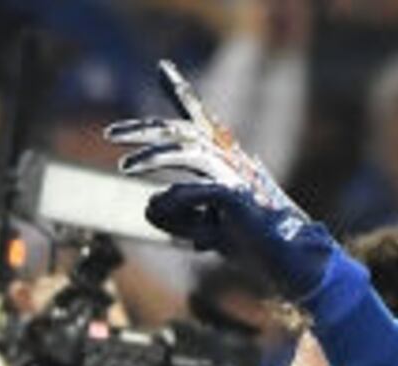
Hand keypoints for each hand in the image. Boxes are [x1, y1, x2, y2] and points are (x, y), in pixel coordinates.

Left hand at [108, 61, 335, 305]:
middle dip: (145, 130)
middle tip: (110, 135)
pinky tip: (159, 208)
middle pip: (183, 132)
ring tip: (125, 167)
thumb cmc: (250, 245)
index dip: (180, 93)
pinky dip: (176, 202)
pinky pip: (198, 192)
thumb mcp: (204, 229)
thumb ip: (177, 216)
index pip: (196, 123)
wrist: (286, 264)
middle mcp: (228, 161)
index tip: (163, 68)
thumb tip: (148, 203)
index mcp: (221, 162)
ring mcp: (234, 175)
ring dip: (153, 159)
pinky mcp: (237, 195)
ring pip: (187, 152)